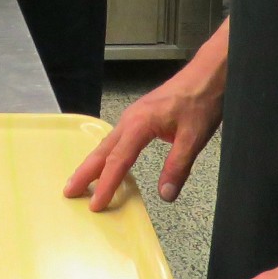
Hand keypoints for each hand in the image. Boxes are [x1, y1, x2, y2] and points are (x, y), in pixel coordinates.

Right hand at [64, 59, 222, 209]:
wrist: (209, 74)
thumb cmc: (201, 101)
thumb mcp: (194, 137)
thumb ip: (177, 167)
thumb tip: (166, 195)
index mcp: (140, 124)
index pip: (118, 160)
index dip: (106, 184)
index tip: (96, 204)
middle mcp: (130, 119)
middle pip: (102, 150)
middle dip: (85, 173)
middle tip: (68, 192)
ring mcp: (133, 117)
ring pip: (107, 144)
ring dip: (93, 164)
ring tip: (81, 182)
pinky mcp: (139, 117)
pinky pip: (116, 140)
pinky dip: (106, 155)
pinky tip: (106, 163)